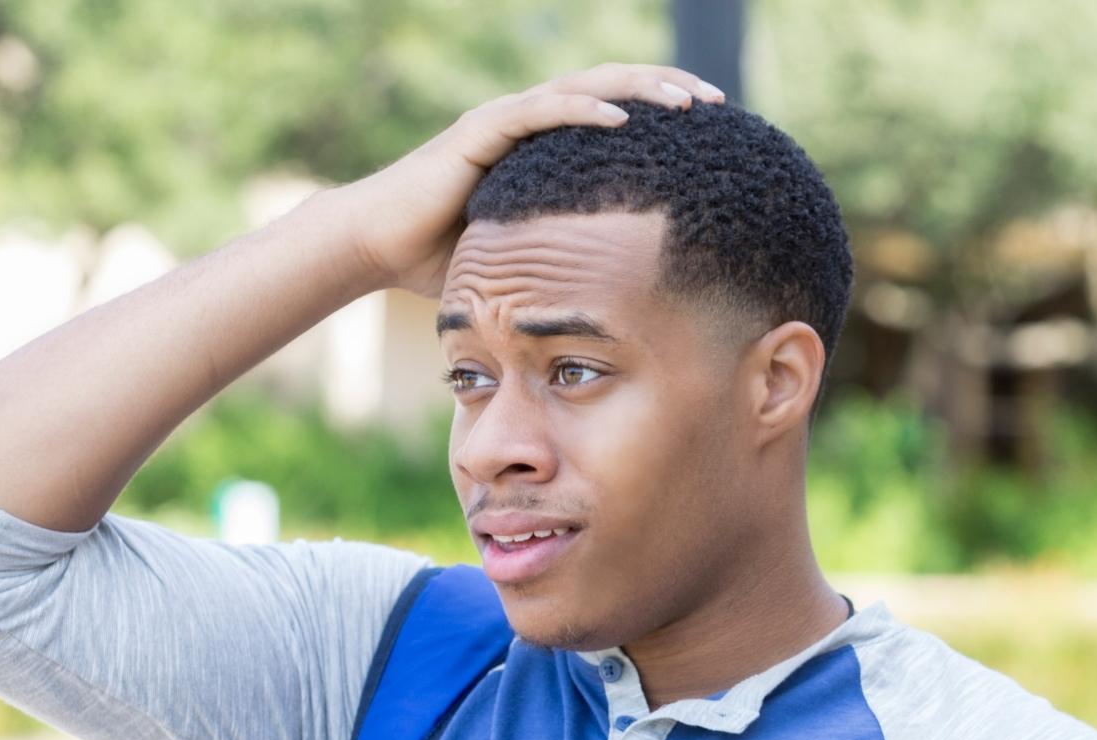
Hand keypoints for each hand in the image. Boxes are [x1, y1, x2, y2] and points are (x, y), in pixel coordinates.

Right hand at [335, 63, 724, 297]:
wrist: (376, 245)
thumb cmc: (442, 256)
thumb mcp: (524, 256)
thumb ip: (562, 257)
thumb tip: (612, 296)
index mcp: (545, 145)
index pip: (617, 112)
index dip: (663, 111)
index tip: (716, 129)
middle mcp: (530, 121)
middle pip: (613, 87)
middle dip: (668, 88)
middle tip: (720, 101)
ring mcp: (505, 120)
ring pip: (586, 87)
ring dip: (640, 90)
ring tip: (686, 102)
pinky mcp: (481, 131)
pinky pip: (542, 111)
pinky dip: (584, 111)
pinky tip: (622, 118)